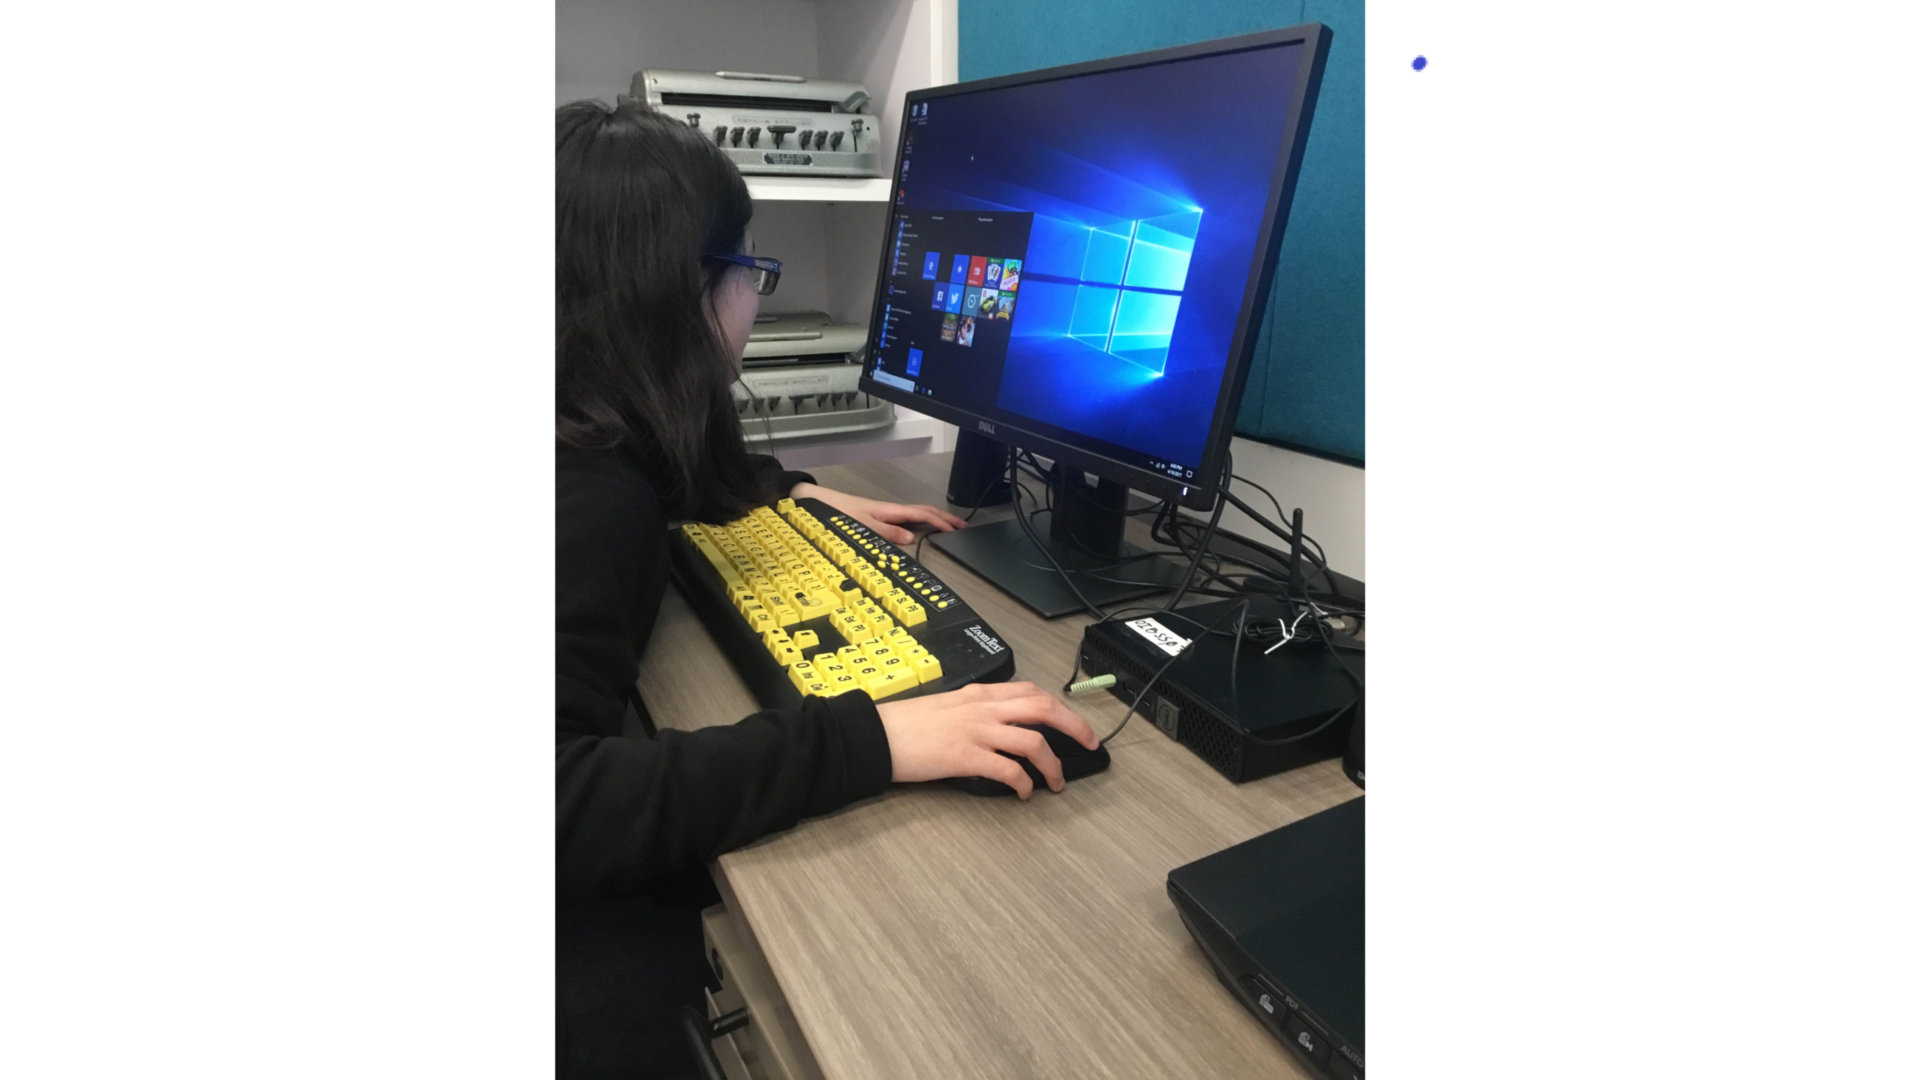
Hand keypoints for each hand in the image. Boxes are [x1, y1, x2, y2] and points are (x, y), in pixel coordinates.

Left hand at [789, 483, 965, 545]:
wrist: (817, 502)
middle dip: (943, 518)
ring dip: (933, 520)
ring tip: (948, 527)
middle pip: (922, 512)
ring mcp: (884, 513)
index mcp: (889, 510)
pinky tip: (921, 529)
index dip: (940, 522)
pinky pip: (905, 519)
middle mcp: (889, 510)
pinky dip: (920, 522)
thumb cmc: (838, 513)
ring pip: (915, 515)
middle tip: (961, 527)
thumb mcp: (863, 526)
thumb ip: (887, 533)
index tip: (956, 530)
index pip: (921, 514)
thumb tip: (910, 538)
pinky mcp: (877, 517)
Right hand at [875, 682, 1101, 799]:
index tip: (1074, 722)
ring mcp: (976, 731)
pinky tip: (1024, 794)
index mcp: (978, 694)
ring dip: (1053, 764)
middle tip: (1090, 744)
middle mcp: (982, 708)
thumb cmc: (905, 725)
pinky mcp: (966, 756)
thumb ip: (975, 712)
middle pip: (1044, 708)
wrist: (876, 735)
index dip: (1061, 706)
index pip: (1031, 691)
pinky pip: (1009, 770)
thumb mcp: (946, 707)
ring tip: (1056, 782)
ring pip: (1034, 741)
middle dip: (1075, 726)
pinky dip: (1024, 783)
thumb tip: (999, 727)